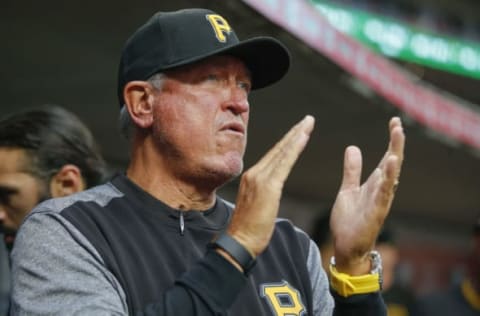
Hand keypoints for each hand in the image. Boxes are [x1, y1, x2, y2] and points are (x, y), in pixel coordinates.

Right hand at [227, 115, 314, 257]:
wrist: (239, 242)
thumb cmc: (248, 230)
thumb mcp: (255, 206)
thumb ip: (262, 193)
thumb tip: (270, 190)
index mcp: (252, 177)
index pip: (273, 155)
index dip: (286, 142)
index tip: (298, 130)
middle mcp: (254, 173)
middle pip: (277, 149)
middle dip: (294, 133)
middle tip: (308, 119)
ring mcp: (260, 178)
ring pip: (282, 152)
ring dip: (297, 136)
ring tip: (308, 123)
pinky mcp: (269, 186)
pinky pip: (284, 163)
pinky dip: (294, 148)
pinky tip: (303, 138)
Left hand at [330, 117, 404, 274]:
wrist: (346, 246)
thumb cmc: (350, 220)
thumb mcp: (348, 189)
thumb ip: (352, 170)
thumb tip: (353, 147)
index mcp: (375, 184)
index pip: (386, 158)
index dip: (391, 141)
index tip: (394, 121)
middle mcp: (381, 190)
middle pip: (392, 163)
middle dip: (395, 143)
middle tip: (397, 124)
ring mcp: (380, 201)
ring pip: (391, 175)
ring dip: (394, 155)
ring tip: (397, 135)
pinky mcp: (376, 212)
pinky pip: (384, 193)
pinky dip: (388, 178)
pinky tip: (390, 164)